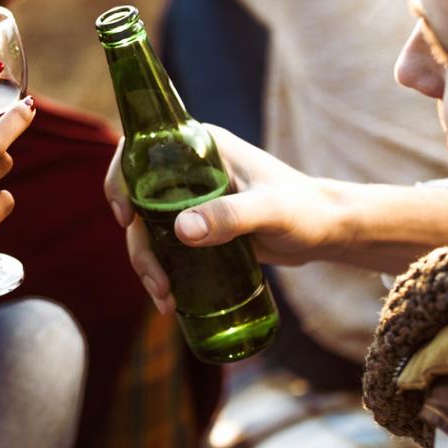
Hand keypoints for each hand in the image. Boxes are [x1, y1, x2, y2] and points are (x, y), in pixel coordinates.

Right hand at [105, 125, 346, 315]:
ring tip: (166, 301)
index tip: (124, 217)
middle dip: (138, 246)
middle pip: (139, 203)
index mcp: (198, 147)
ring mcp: (191, 200)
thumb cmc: (306, 210)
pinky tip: (171, 299)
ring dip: (148, 265)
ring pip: (148, 231)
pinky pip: (167, 247)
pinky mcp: (201, 227)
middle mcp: (188, 170)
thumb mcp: (270, 211)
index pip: (139, 154)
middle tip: (157, 283)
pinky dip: (163, 272)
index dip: (119, 181)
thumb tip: (180, 231)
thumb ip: (231, 217)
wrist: (328, 231)